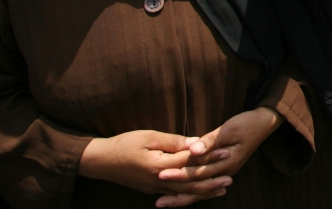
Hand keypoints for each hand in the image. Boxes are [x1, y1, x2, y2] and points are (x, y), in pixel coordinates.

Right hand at [78, 130, 231, 204]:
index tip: (227, 151)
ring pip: (184, 191)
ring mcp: (155, 188)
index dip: (209, 156)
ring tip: (223, 187)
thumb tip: (195, 142)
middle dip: (212, 180)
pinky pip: (175, 193)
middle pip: (190, 182)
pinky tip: (201, 193)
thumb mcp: (149, 136)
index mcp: (158, 166)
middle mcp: (158, 181)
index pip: (190, 161)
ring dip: (204, 190)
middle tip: (231, 178)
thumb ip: (173, 141)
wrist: (101, 162)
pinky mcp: (152, 189)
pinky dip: (190, 194)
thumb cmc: (124, 144)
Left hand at [154, 107, 282, 206]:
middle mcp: (226, 171)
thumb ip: (210, 141)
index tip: (161, 174)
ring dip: (182, 197)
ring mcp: (225, 172)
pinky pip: (205, 185)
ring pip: (201, 190)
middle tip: (156, 198)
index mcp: (227, 162)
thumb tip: (192, 150)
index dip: (179, 174)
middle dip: (176, 190)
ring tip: (162, 204)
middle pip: (198, 186)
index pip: (199, 172)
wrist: (264, 123)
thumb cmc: (247, 123)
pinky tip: (180, 196)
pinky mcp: (222, 169)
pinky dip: (192, 192)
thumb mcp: (229, 128)